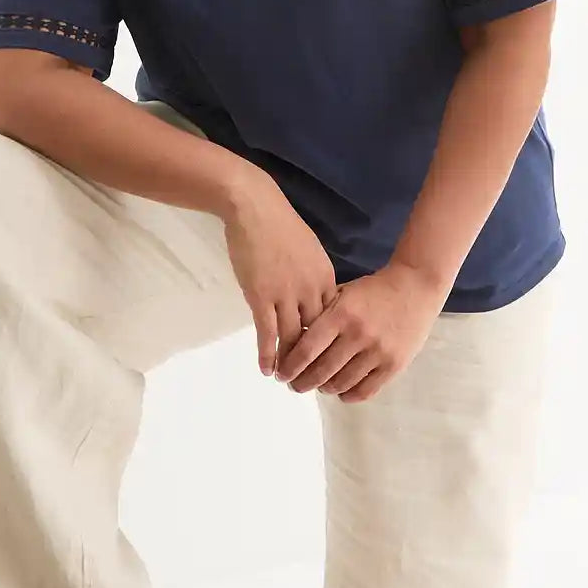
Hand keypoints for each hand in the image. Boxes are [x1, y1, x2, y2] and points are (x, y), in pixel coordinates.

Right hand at [222, 171, 339, 376]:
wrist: (254, 207)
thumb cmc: (279, 225)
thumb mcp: (308, 249)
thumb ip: (314, 275)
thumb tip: (315, 297)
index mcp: (325, 277)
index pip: (333, 320)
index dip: (330, 342)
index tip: (327, 359)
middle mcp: (310, 289)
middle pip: (317, 335)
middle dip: (314, 360)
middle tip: (310, 379)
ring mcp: (286, 294)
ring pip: (292, 339)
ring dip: (290, 363)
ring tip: (287, 380)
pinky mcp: (261, 296)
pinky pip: (267, 333)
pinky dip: (268, 354)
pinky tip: (267, 369)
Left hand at [274, 259, 448, 403]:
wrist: (415, 287)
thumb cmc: (373, 290)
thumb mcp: (343, 294)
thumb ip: (321, 315)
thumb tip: (295, 342)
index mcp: (341, 314)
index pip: (307, 348)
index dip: (290, 366)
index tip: (281, 373)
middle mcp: (358, 335)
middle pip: (321, 370)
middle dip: (302, 382)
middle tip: (294, 385)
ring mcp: (378, 352)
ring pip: (341, 383)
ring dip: (324, 389)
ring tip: (317, 386)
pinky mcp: (394, 365)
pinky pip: (365, 390)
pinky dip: (348, 395)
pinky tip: (340, 391)